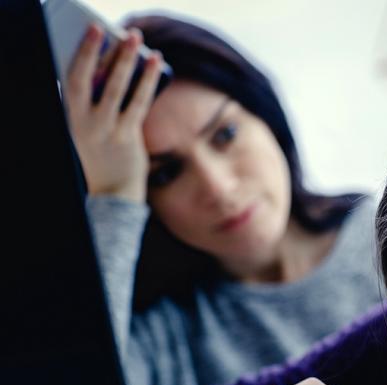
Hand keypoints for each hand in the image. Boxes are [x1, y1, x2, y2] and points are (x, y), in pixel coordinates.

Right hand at [64, 24, 163, 202]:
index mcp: (69, 117)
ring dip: (127, 59)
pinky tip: (156, 64)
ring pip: (116, 87)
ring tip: (136, 38)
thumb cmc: (101, 156)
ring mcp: (106, 129)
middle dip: (100, 50)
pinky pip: (138, 101)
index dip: (83, 53)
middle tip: (111, 28)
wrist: (112, 193)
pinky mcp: (127, 136)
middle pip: (90, 78)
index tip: (93, 32)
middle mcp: (84, 122)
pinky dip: (147, 80)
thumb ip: (93, 104)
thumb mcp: (86, 130)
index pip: (72, 79)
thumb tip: (111, 69)